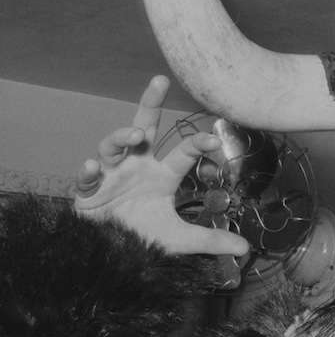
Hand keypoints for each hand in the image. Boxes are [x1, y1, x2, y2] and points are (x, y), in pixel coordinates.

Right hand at [74, 76, 251, 256]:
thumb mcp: (179, 239)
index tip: (214, 138)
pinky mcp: (88, 192)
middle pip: (143, 127)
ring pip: (112, 145)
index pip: (183, 152)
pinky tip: (92, 167)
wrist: (109, 255)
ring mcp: (110, 175)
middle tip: (159, 81)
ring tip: (136, 133)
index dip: (198, 143)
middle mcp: (137, 166)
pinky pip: (86, 178)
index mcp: (162, 174)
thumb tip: (246, 248)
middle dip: (150, 103)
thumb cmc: (143, 237)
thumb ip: (210, 240)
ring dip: (121, 136)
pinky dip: (88, 172)